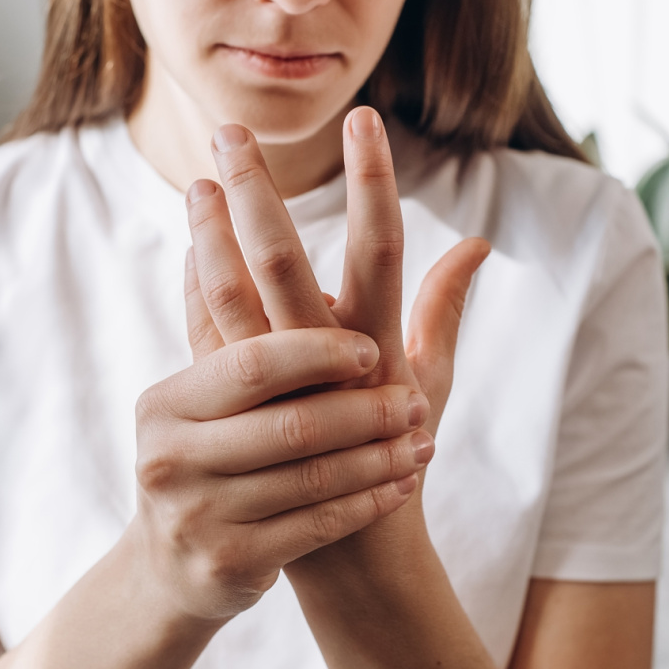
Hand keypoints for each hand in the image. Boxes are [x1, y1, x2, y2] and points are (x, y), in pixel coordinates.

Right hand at [130, 326, 432, 621]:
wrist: (176, 565)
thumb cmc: (209, 456)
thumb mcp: (210, 391)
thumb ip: (222, 301)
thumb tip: (206, 183)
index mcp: (172, 400)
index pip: (252, 362)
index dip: (315, 352)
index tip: (368, 347)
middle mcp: (173, 454)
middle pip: (292, 422)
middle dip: (362, 409)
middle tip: (412, 400)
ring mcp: (198, 513)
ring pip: (315, 477)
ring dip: (379, 457)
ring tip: (422, 440)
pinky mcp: (229, 562)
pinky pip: (318, 526)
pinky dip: (367, 501)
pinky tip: (402, 485)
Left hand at [182, 107, 488, 564]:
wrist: (350, 549)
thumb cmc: (399, 458)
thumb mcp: (433, 381)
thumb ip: (445, 306)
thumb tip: (477, 241)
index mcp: (380, 347)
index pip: (380, 247)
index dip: (374, 182)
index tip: (364, 120)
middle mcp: (325, 362)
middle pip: (282, 260)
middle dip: (255, 191)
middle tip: (231, 130)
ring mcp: (274, 388)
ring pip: (230, 296)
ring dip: (209, 233)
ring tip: (195, 177)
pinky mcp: (237, 410)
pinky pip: (210, 336)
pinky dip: (198, 288)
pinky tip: (192, 245)